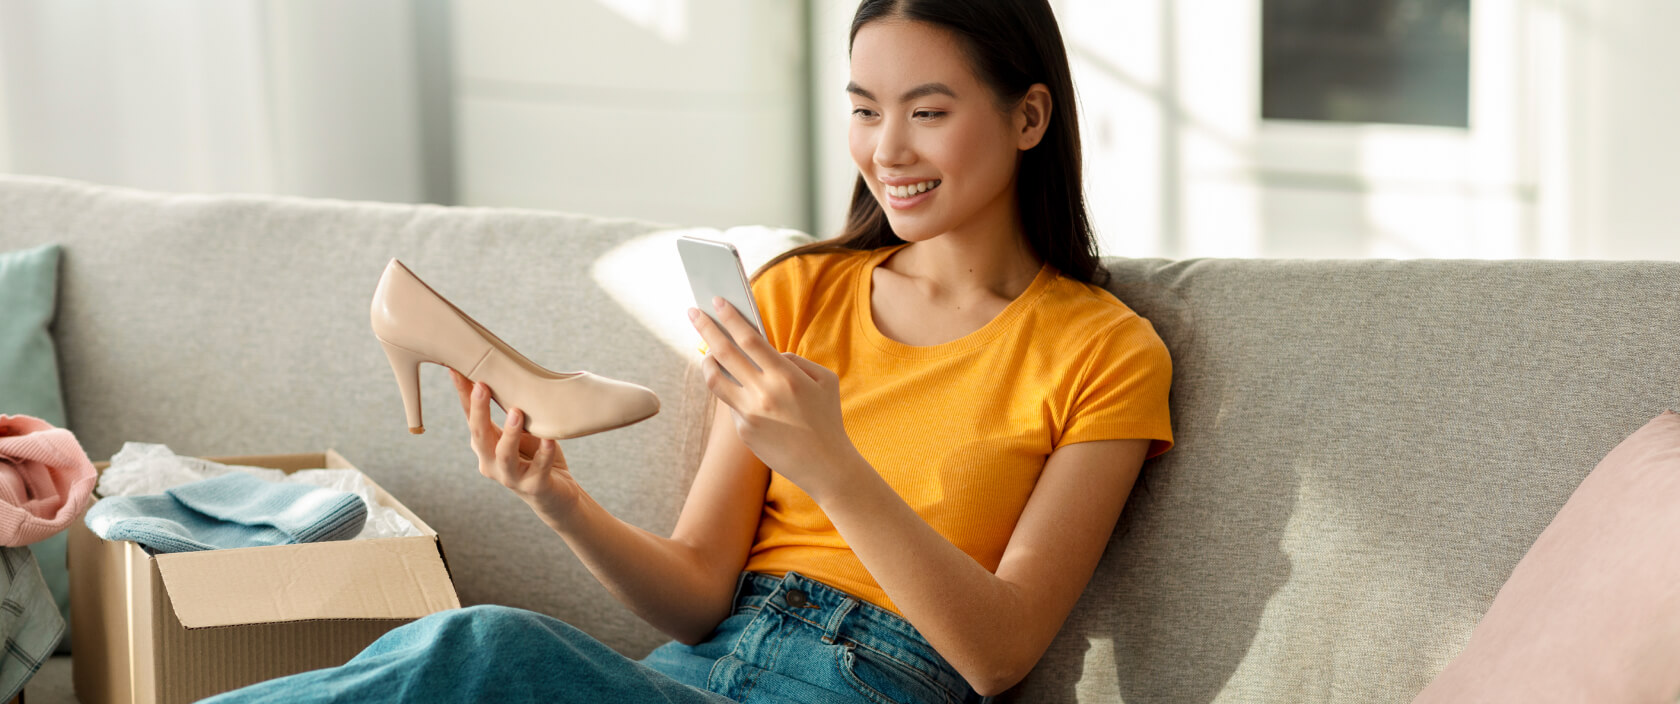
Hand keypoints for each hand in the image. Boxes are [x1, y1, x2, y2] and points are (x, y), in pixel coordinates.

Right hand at [450, 369, 581, 513]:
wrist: (555, 495)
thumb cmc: (534, 457)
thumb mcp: (521, 432)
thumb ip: (511, 412)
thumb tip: (507, 376)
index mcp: (485, 446)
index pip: (470, 418)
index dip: (463, 395)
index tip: (456, 370)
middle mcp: (491, 463)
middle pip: (480, 435)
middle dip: (479, 410)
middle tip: (482, 386)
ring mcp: (511, 477)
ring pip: (504, 455)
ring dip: (509, 433)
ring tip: (516, 412)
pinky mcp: (534, 486)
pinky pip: (539, 468)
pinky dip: (544, 453)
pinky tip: (549, 440)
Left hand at [690, 297, 861, 496]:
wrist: (825, 465)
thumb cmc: (827, 418)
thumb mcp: (824, 381)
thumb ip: (794, 361)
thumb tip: (767, 353)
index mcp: (786, 376)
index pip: (749, 339)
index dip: (730, 318)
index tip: (717, 302)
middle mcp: (763, 393)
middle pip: (724, 353)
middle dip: (706, 328)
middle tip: (693, 313)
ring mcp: (750, 414)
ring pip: (715, 379)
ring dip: (707, 360)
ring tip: (708, 352)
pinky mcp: (743, 431)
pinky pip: (732, 403)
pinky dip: (735, 392)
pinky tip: (743, 390)